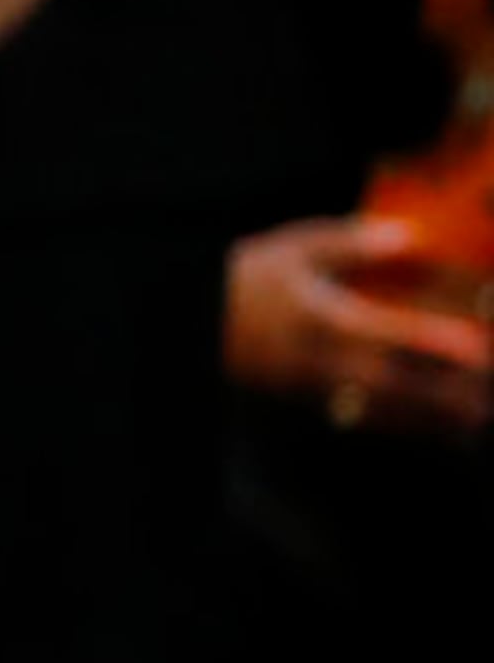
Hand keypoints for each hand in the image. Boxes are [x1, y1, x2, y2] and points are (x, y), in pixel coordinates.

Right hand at [226, 215, 493, 440]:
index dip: (432, 341)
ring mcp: (315, 387)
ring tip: (477, 418)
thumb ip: (348, 242)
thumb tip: (407, 234)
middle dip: (446, 393)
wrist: (197, 322)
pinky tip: (435, 428)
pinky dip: (406, 426)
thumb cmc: (246, 279)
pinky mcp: (311, 402)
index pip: (385, 331)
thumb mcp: (291, 248)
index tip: (475, 347)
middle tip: (488, 397)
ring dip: (433, 418)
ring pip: (382, 408)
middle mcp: (319, 359)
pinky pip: (365, 420)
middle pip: (393, 382)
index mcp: (319, 316)